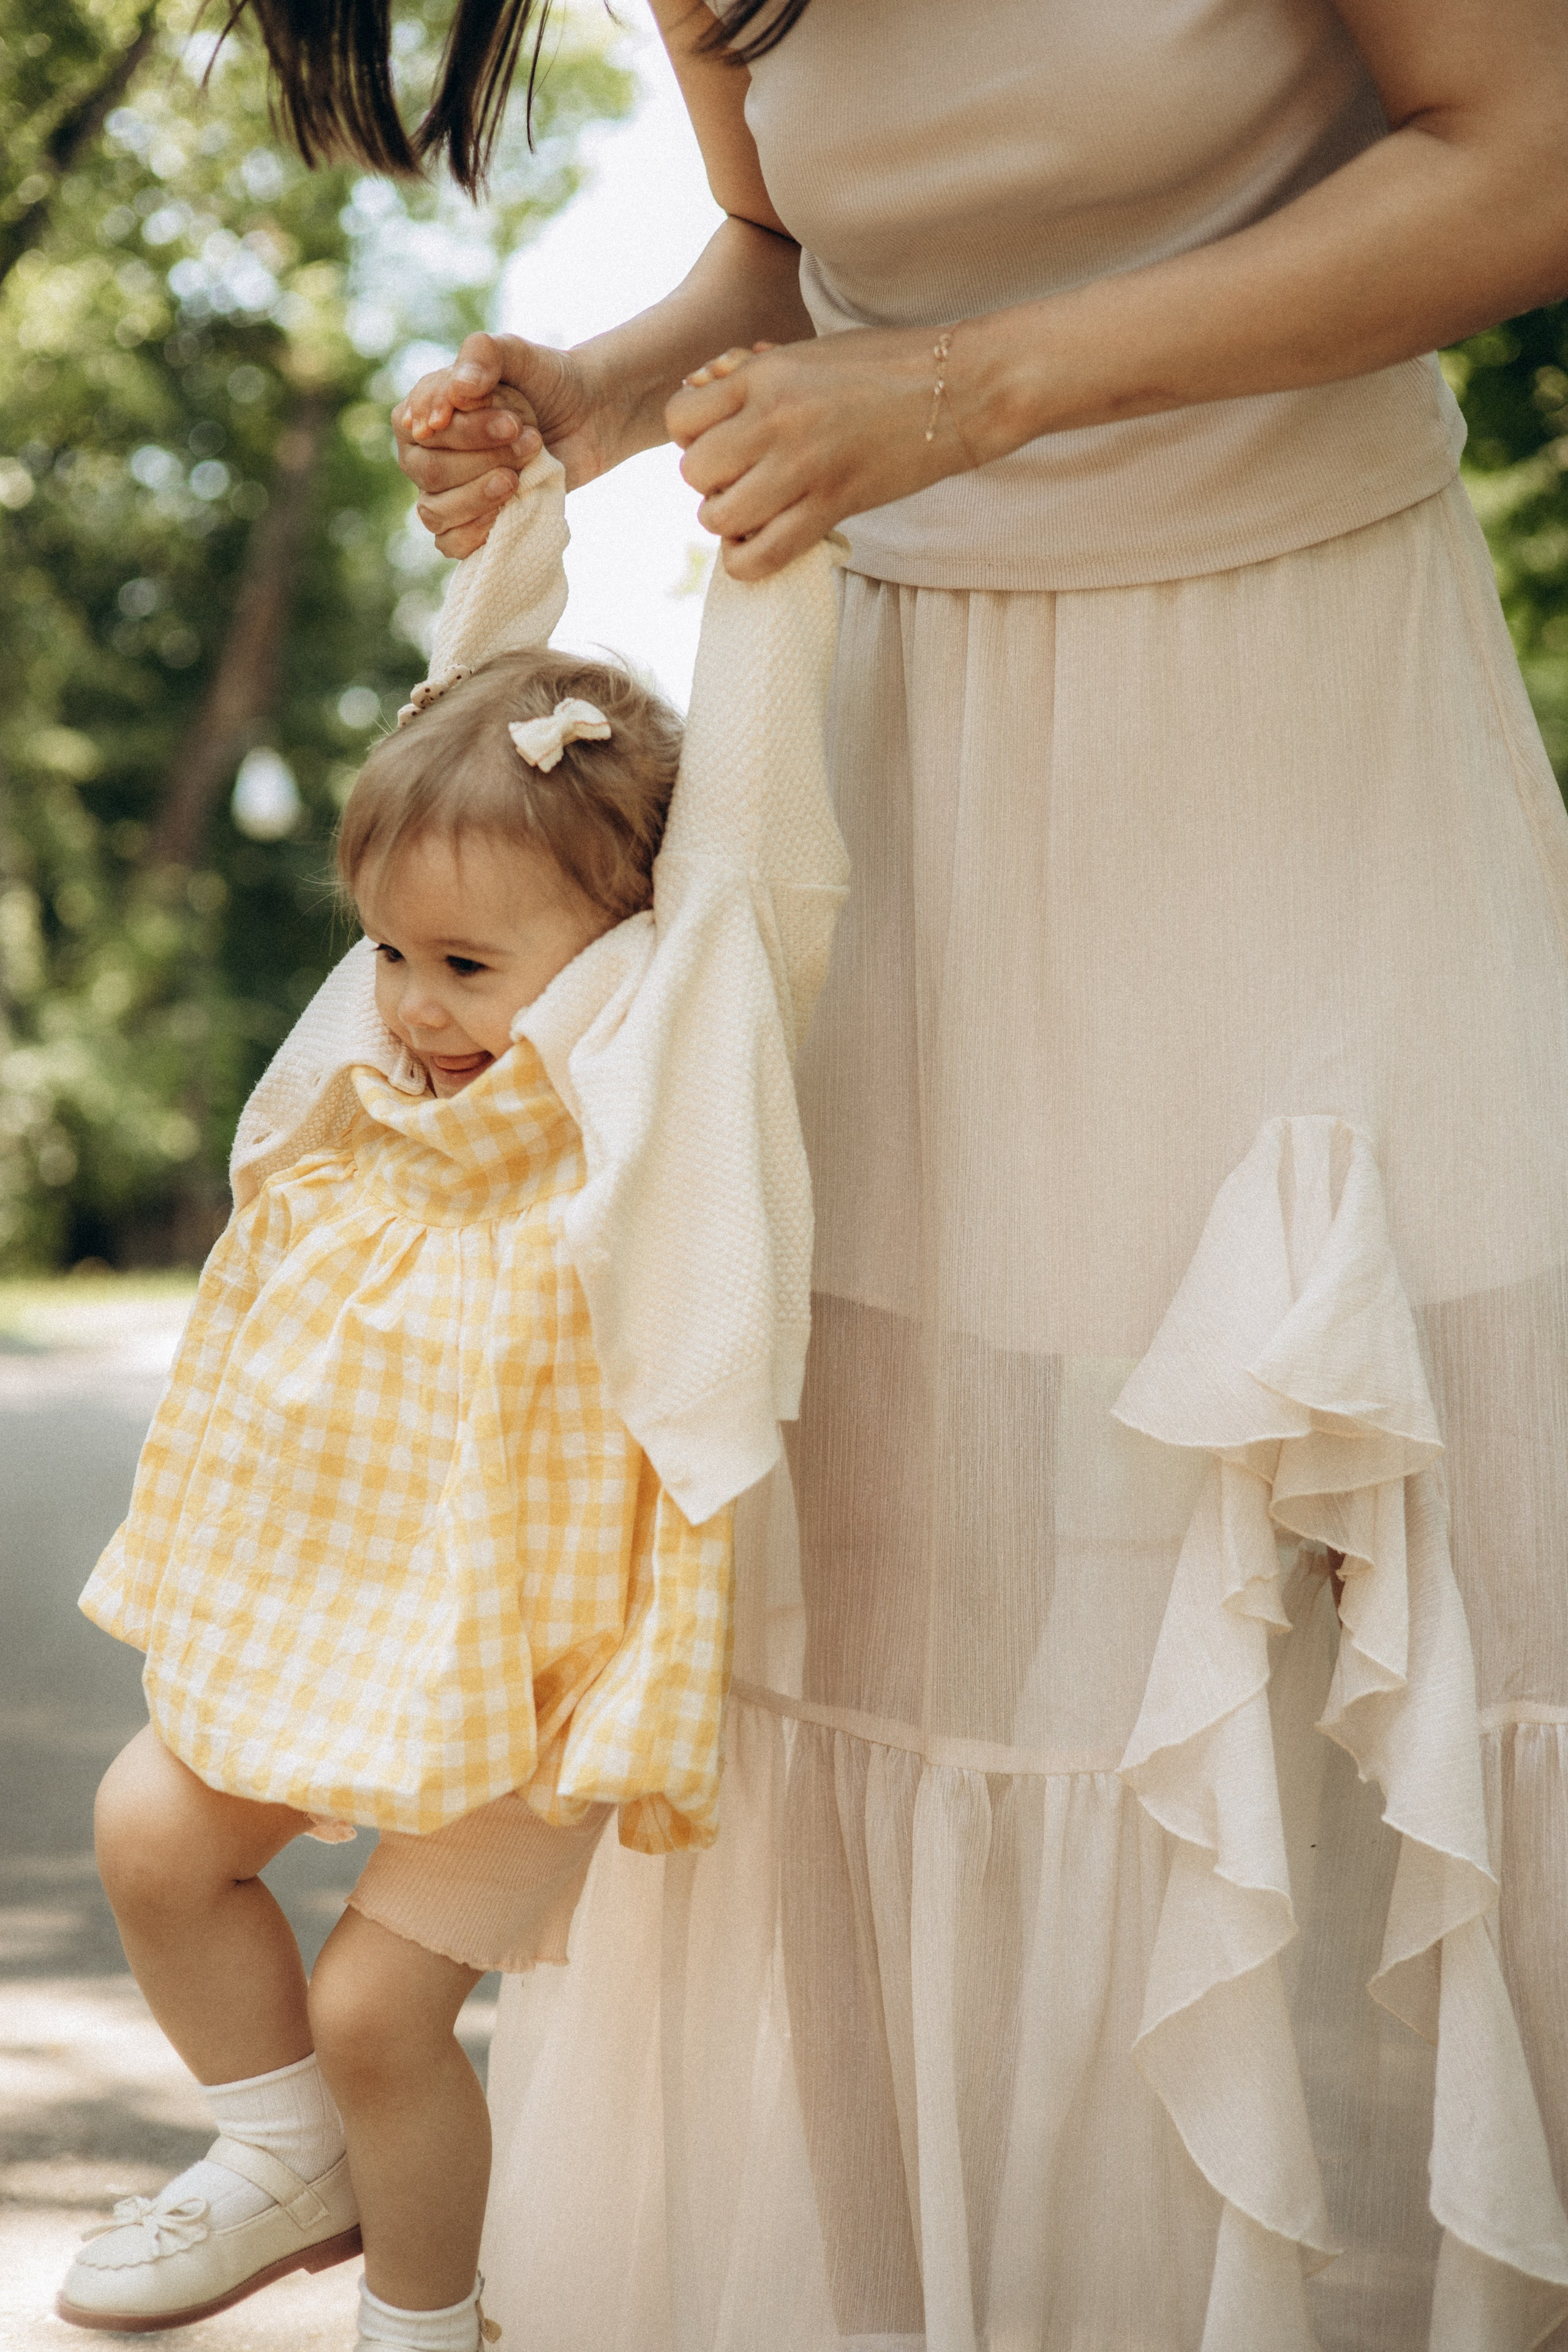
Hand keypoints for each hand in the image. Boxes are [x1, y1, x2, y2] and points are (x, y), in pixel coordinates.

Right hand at [393, 332, 611, 558]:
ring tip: (519, 476)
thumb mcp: (518, 354)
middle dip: (483, 460)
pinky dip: (476, 533)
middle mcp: (423, 455)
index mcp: (421, 412)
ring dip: (482, 495)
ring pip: (435, 512)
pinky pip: (450, 544)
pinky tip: (507, 510)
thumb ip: (483, 354)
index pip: (419, 429)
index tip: (512, 422)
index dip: (465, 432)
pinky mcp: (468, 524)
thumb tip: (460, 390)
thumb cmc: (545, 383)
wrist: (586, 418)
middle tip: (529, 440)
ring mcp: (443, 493)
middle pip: (430, 473)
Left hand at [665, 326, 977, 578]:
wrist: (960, 388)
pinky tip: (764, 542)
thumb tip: (699, 385)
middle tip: (741, 476)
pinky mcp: (833, 507)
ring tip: (755, 510)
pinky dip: (748, 560)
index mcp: (765, 375)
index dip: (691, 435)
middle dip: (709, 481)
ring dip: (728, 521)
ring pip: (718, 517)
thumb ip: (751, 372)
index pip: (679, 417)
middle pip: (694, 472)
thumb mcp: (808, 351)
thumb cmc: (885, 366)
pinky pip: (761, 556)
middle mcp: (775, 420)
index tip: (720, 438)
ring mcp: (803, 467)